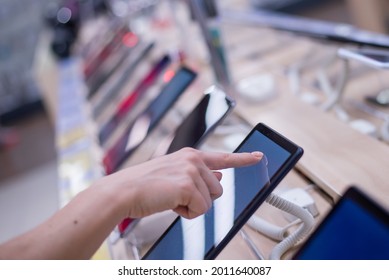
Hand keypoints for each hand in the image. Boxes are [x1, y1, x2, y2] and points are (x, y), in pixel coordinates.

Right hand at [104, 148, 262, 219]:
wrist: (124, 191)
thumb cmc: (145, 185)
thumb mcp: (174, 174)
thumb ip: (199, 175)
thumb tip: (221, 177)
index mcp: (191, 155)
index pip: (223, 158)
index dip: (243, 159)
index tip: (259, 156)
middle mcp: (194, 160)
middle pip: (218, 189)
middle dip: (200, 198)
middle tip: (177, 195)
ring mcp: (191, 171)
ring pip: (211, 201)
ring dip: (192, 206)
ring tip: (171, 198)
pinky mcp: (188, 186)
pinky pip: (200, 210)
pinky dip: (187, 213)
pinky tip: (170, 204)